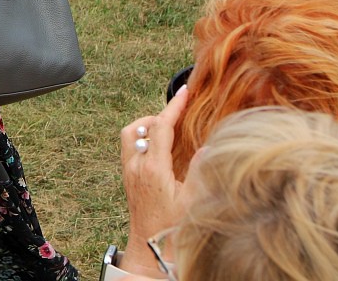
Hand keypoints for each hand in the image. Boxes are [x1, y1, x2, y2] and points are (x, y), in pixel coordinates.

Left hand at [118, 84, 189, 274]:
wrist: (150, 246)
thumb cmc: (173, 228)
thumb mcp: (193, 201)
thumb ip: (200, 171)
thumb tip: (210, 146)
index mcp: (153, 169)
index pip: (161, 127)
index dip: (174, 107)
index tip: (185, 92)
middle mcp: (136, 167)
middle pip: (138, 127)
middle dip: (157, 117)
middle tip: (177, 118)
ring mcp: (128, 172)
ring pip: (129, 136)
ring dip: (147, 127)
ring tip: (169, 132)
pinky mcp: (127, 178)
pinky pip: (130, 148)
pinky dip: (144, 140)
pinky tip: (161, 147)